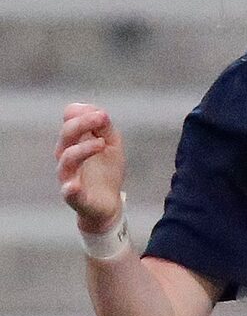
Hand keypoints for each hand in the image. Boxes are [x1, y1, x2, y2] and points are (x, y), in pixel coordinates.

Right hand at [56, 103, 125, 232]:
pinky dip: (70, 189)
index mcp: (73, 142)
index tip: (102, 115)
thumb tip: (98, 111)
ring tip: (101, 144)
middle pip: (66, 135)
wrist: (108, 204)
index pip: (70, 121)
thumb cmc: (106, 172)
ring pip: (67, 159)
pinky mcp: (75, 197)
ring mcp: (68, 176)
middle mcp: (66, 156)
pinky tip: (74, 185)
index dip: (83, 114)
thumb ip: (105, 128)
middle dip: (82, 124)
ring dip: (83, 149)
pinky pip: (67, 192)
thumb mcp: (112, 146)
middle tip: (101, 118)